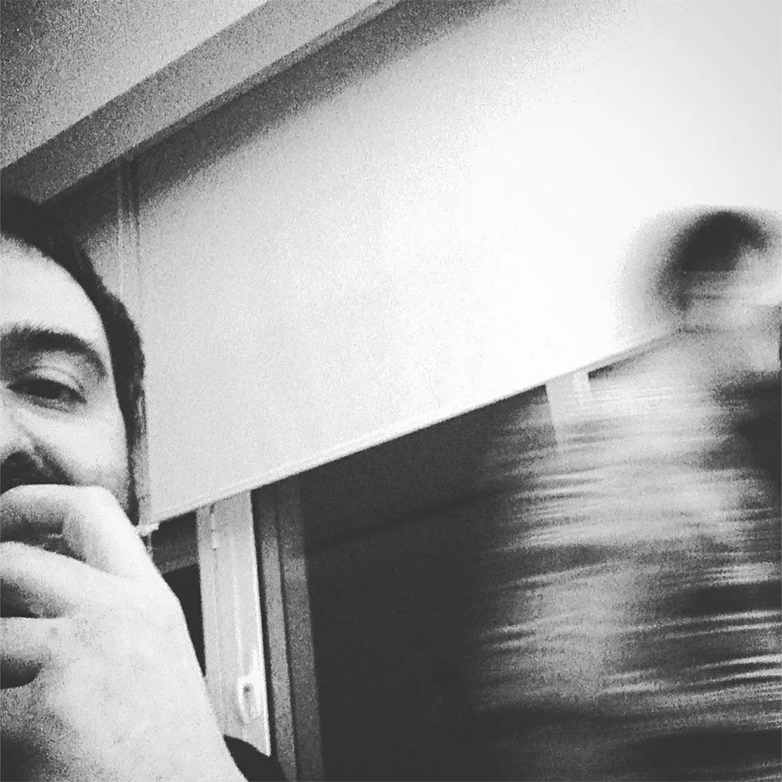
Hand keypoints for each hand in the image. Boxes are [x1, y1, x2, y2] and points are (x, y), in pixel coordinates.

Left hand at [0, 485, 244, 781]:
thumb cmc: (162, 736)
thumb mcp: (149, 646)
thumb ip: (103, 600)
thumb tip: (23, 570)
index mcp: (147, 596)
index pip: (88, 509)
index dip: (31, 502)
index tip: (2, 518)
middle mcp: (118, 615)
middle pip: (12, 561)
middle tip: (0, 625)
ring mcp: (81, 660)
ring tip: (19, 695)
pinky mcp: (44, 715)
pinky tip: (22, 739)